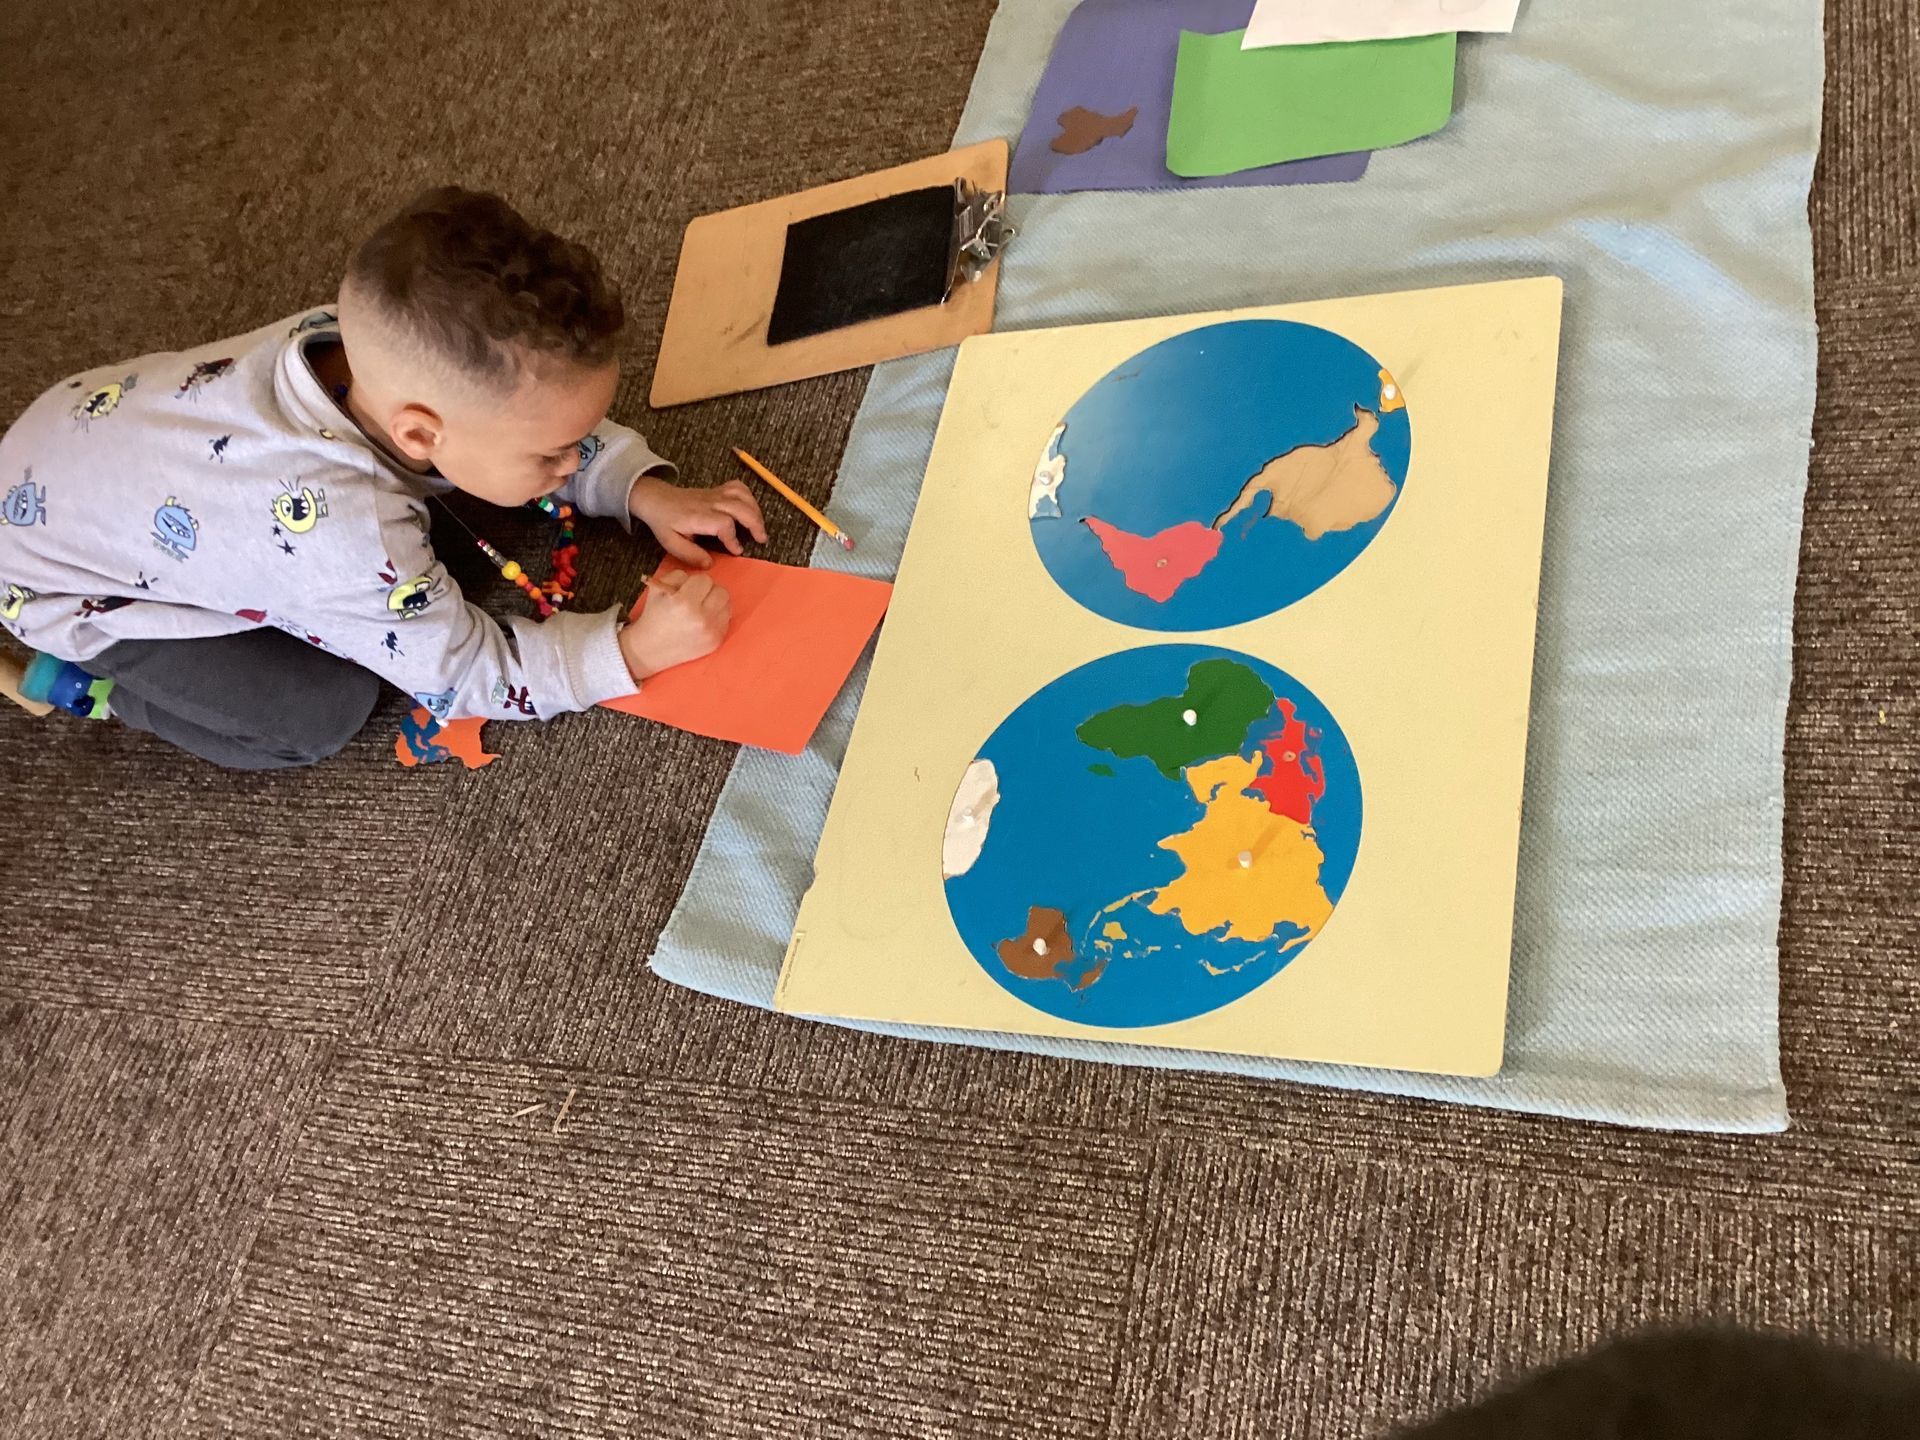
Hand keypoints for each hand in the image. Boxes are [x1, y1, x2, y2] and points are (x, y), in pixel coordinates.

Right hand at [619, 570, 731, 680]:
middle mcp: (701, 618)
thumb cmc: (654, 616)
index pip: (705, 580)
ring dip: (716, 603)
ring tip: (702, 608)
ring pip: (727, 605)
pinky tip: (704, 621)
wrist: (650, 648)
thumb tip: (698, 578)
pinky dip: (717, 617)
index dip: (695, 583)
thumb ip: (678, 575)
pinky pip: (727, 620)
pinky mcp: (716, 642)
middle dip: (709, 591)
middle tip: (697, 598)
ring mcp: (711, 632)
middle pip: (721, 591)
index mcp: (684, 602)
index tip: (687, 590)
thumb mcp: (657, 588)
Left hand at [628, 473, 767, 567]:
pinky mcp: (718, 490)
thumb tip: (709, 564)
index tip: (736, 551)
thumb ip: (690, 554)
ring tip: (760, 527)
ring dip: (755, 510)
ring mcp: (715, 494)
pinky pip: (738, 487)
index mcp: (698, 516)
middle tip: (761, 539)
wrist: (656, 498)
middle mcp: (710, 502)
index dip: (733, 538)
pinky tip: (751, 510)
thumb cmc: (664, 522)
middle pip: (740, 507)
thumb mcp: (671, 542)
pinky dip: (749, 497)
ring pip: (742, 495)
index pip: (724, 523)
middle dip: (755, 523)